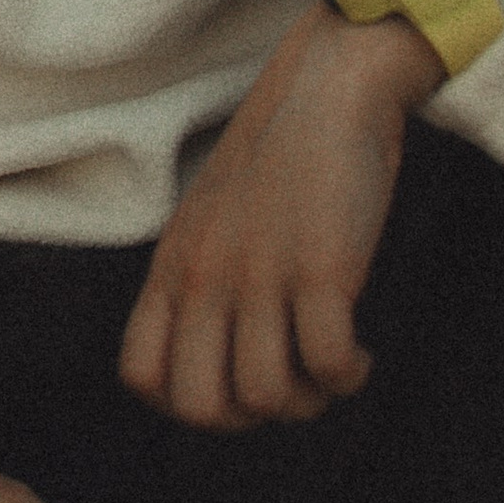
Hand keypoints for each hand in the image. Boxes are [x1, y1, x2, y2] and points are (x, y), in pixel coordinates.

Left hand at [117, 1, 443, 431]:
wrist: (330, 85)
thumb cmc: (279, 156)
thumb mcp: (212, 218)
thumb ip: (202, 282)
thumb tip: (224, 364)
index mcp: (174, 265)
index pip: (142, 377)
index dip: (190, 402)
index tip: (238, 378)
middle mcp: (208, 276)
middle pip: (200, 406)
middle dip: (251, 417)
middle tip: (289, 382)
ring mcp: (261, 274)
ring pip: (266, 398)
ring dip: (309, 401)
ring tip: (331, 364)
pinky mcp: (322, 269)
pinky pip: (328, 365)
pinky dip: (349, 376)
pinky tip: (361, 353)